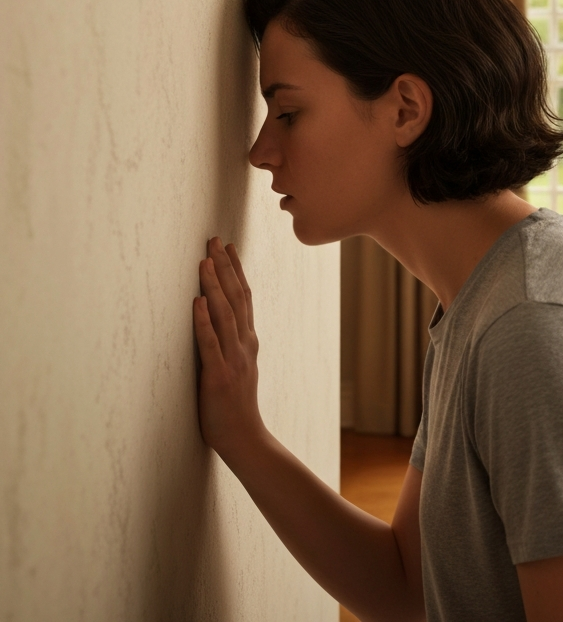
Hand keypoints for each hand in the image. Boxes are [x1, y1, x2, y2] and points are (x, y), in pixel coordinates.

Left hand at [193, 237, 265, 461]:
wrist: (245, 438)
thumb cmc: (234, 405)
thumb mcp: (237, 366)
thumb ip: (231, 343)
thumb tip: (215, 319)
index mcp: (248, 341)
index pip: (244, 297)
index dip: (236, 270)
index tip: (228, 246)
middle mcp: (244, 344)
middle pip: (236, 298)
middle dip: (225, 267)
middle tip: (215, 240)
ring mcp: (234, 359)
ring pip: (225, 314)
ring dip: (214, 286)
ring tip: (205, 261)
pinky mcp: (218, 375)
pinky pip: (210, 343)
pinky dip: (203, 321)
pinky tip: (196, 302)